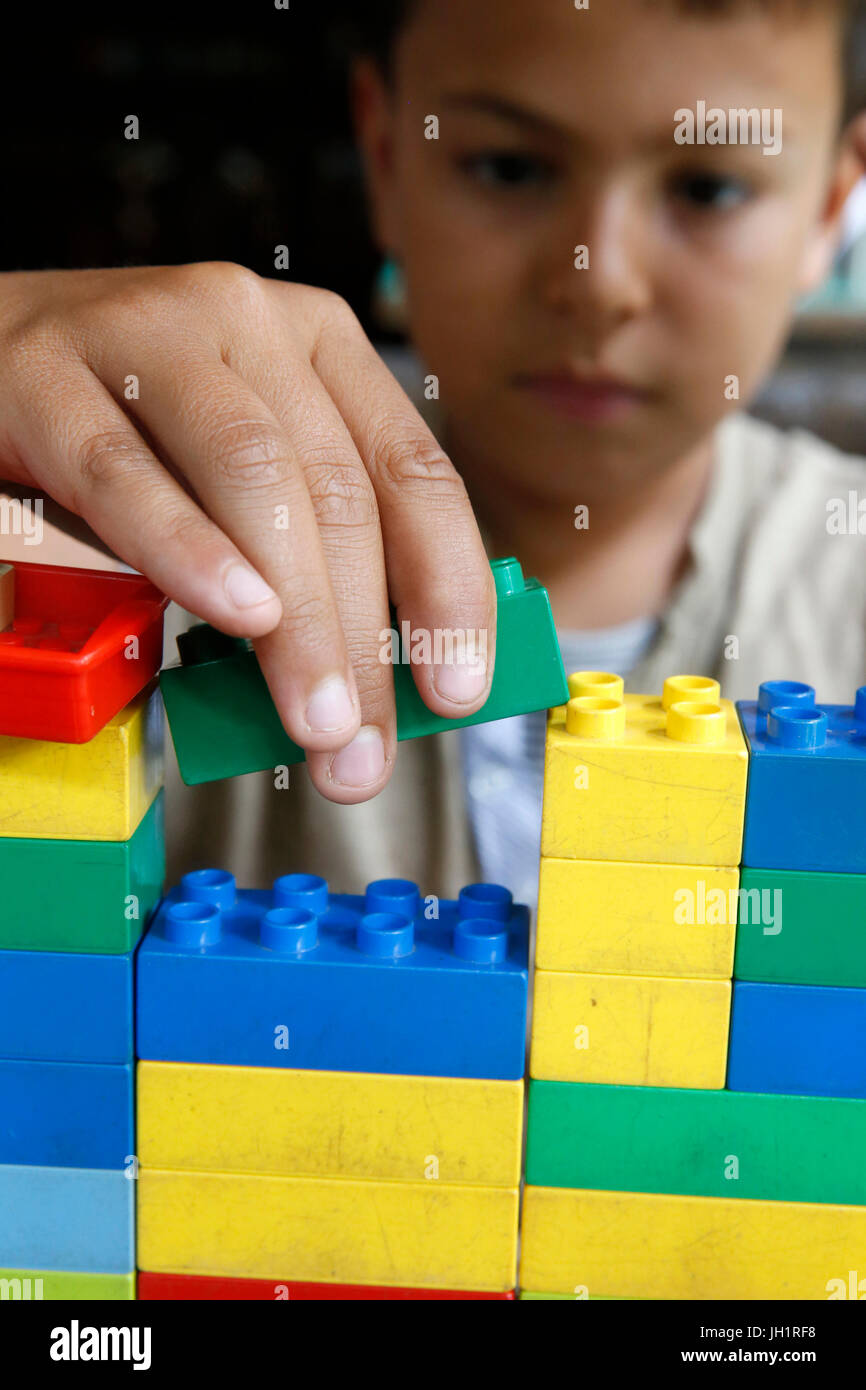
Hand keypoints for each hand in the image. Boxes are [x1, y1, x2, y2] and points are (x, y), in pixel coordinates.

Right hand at [0, 263, 494, 800]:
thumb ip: (308, 547)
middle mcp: (250, 323)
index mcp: (320, 346)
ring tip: (312, 719)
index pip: (415, 471)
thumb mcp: (241, 473)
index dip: (450, 586)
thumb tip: (376, 682)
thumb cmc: (133, 429)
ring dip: (297, 620)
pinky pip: (127, 474)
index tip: (458, 687)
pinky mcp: (50, 375)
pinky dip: (188, 552)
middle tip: (363, 746)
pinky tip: (234, 615)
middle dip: (365, 639)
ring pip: (254, 479)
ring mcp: (148, 335)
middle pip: (338, 491)